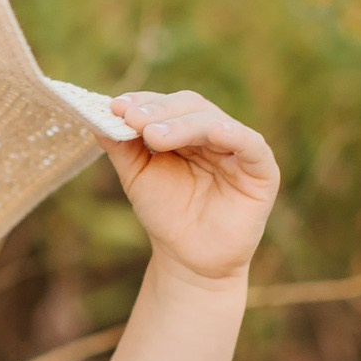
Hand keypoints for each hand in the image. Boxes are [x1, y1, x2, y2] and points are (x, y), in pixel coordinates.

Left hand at [103, 91, 278, 287]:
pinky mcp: (262, 170)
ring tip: (153, 135)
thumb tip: (98, 115)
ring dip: (183, 124)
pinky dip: (234, 135)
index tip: (116, 107)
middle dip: (159, 112)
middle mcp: (213, 133)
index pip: (167, 104)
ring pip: (214, 122)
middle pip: (190, 107)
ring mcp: (239, 150)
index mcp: (186, 130)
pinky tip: (214, 133)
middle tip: (133, 119)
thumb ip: (122, 146)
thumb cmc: (166, 215)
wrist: (189, 259)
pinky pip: (251, 146)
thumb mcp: (138, 176)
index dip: (144, 101)